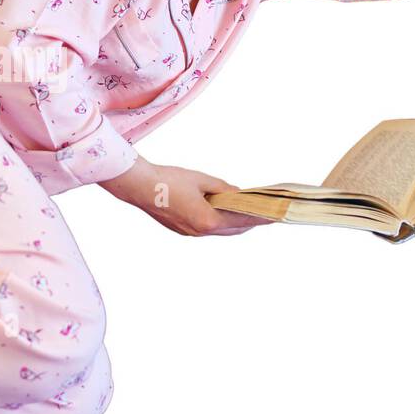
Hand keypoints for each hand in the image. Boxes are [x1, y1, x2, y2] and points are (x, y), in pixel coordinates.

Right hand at [98, 156, 274, 236]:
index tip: (276, 215)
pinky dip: (218, 221)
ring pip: (219, 230)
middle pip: (233, 229)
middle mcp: (200, 232)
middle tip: (264, 212)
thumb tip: (238, 194)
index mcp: (208, 221)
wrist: (138, 186)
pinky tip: (221, 211)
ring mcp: (189, 233)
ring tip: (247, 211)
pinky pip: (206, 228)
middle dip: (250, 221)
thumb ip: (223, 189)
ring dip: (233, 222)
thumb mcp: (202, 180)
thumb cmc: (169, 180)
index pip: (243, 220)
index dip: (261, 217)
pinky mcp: (181, 229)